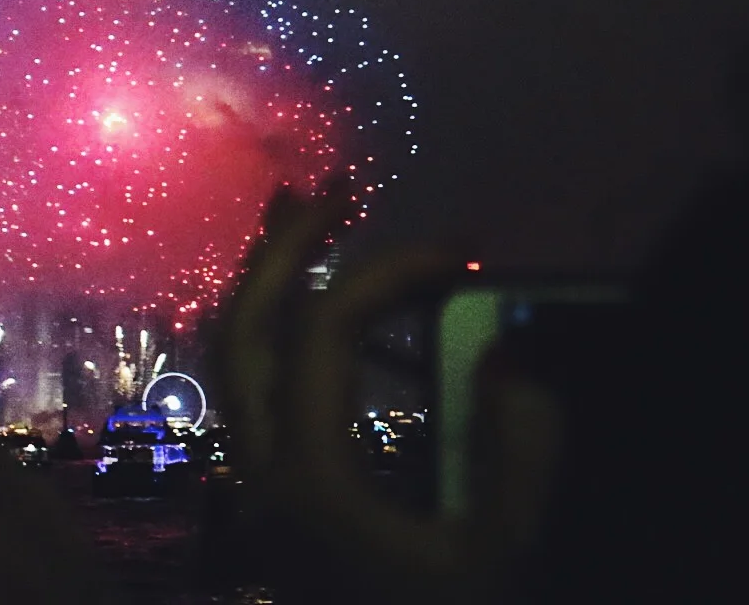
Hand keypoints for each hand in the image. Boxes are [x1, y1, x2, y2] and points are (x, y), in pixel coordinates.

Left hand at [220, 191, 563, 603]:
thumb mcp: (500, 561)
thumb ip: (517, 461)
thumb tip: (511, 362)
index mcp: (308, 475)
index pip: (326, 330)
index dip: (388, 269)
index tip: (464, 249)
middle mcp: (261, 473)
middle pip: (241, 326)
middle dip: (281, 248)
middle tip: (328, 186)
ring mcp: (254, 493)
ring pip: (231, 362)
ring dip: (265, 286)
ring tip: (307, 223)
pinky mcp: (269, 511)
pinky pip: (251, 400)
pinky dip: (276, 341)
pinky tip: (324, 325)